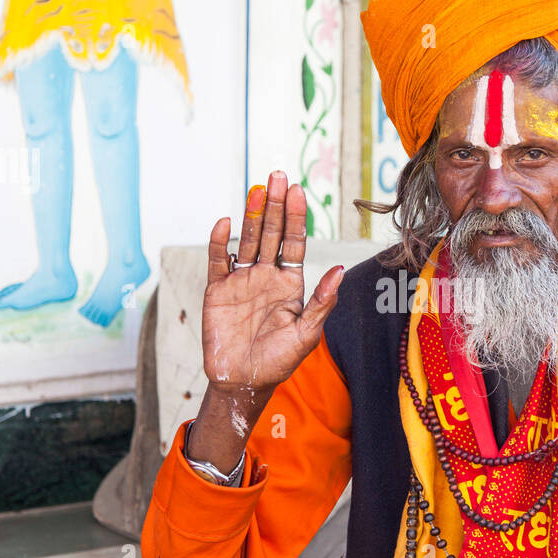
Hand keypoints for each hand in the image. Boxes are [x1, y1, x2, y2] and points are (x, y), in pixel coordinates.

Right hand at [202, 170, 343, 395]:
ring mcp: (242, 280)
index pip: (294, 242)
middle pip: (271, 233)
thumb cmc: (279, 360)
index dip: (295, 217)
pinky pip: (219, 260)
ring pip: (247, 240)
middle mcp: (267, 276)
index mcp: (290, 283)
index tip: (297, 191)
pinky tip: (227, 223)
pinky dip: (221, 242)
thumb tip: (339, 271)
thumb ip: (322, 301)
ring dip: (251, 215)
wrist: (244, 382)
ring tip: (257, 189)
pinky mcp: (218, 290)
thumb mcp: (307, 333)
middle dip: (274, 205)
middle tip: (277, 176)